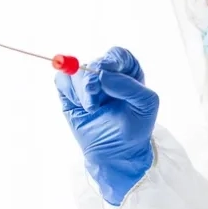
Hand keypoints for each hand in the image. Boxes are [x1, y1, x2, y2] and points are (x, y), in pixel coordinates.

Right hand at [55, 47, 158, 205]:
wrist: (117, 153)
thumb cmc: (136, 128)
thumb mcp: (145, 105)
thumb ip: (128, 86)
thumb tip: (102, 75)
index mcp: (127, 72)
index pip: (117, 55)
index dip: (109, 60)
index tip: (104, 71)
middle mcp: (107, 74)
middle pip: (94, 62)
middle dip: (91, 77)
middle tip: (92, 92)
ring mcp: (87, 83)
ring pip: (76, 71)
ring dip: (82, 90)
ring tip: (92, 108)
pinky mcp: (70, 94)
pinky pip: (62, 81)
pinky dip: (69, 92)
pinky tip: (80, 106)